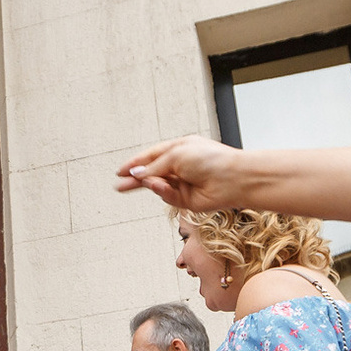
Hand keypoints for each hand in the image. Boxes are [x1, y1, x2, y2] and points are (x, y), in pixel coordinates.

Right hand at [116, 135, 245, 210]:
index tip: (121, 170)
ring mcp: (183, 184)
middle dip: (135, 179)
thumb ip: (154, 166)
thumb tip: (137, 173)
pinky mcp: (186, 200)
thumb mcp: (175, 154)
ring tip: (148, 182)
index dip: (136, 163)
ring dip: (151, 184)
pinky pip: (167, 197)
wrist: (232, 178)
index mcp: (179, 150)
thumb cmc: (210, 159)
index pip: (151, 157)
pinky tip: (162, 187)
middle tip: (119, 185)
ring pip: (158, 187)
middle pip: (152, 174)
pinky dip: (162, 192)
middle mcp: (180, 167)